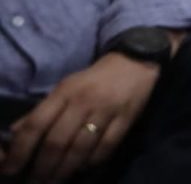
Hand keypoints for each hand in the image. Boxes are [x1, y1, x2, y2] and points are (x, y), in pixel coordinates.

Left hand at [0, 53, 157, 182]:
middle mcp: (83, 101)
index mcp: (65, 92)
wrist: (135, 62)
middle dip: (43, 167)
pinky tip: (83, 168)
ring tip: (56, 181)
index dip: (20, 150)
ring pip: (80, 149)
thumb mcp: (65, 88)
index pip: (36, 124)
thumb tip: (15, 132)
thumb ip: (42, 110)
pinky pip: (105, 147)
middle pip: (57, 141)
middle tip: (36, 183)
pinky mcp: (126, 119)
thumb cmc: (94, 79)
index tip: (11, 169)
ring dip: (65, 170)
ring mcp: (106, 111)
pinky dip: (91, 162)